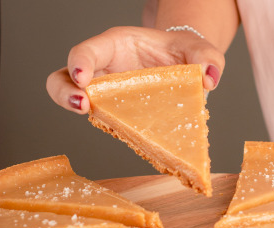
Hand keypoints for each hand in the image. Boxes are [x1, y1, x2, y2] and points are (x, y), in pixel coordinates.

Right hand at [46, 26, 223, 113]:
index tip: (83, 79)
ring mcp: (106, 92)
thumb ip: (207, 58)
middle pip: (66, 76)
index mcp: (117, 45)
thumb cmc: (185, 54)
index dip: (79, 62)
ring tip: (90, 117)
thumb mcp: (201, 50)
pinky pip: (101, 120)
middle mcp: (105, 68)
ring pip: (73, 98)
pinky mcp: (115, 112)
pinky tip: (126, 136)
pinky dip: (107, 128)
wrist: (186, 67)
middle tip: (82, 106)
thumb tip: (208, 79)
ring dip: (73, 109)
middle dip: (65, 91)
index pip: (88, 50)